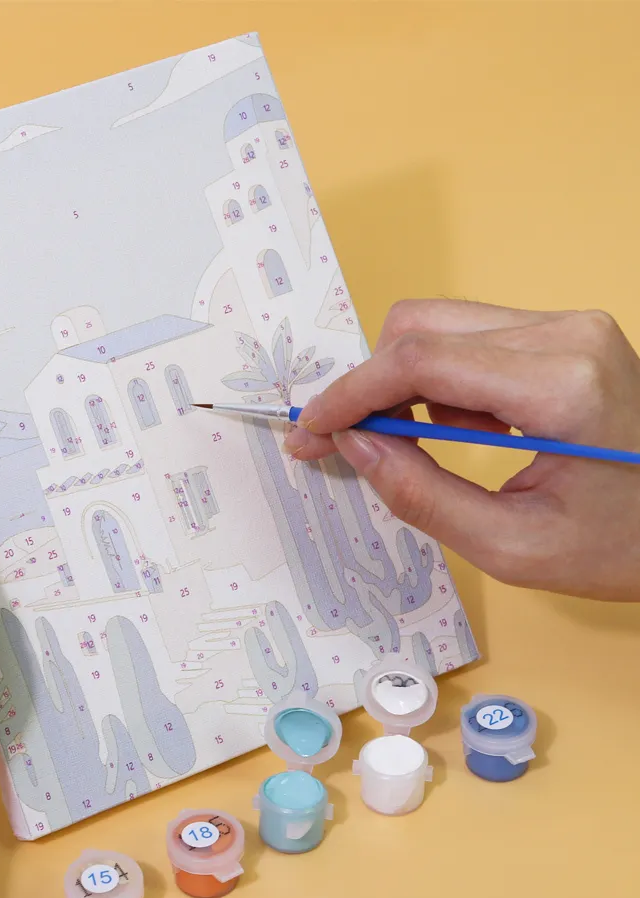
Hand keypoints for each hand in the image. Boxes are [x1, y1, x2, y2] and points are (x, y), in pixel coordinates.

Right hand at [283, 301, 639, 600]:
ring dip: (406, 386)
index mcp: (562, 384)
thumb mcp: (513, 546)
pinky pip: (471, 340)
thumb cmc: (623, 545)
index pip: (420, 361)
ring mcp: (570, 327)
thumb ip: (419, 494)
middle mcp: (567, 334)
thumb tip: (353, 444)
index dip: (351, 394)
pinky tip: (465, 430)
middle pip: (420, 328)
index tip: (312, 430)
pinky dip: (442, 383)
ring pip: (439, 327)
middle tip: (348, 443)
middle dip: (370, 387)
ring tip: (425, 445)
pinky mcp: (566, 335)